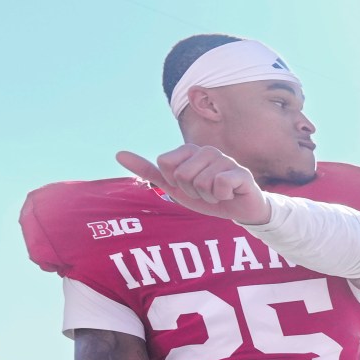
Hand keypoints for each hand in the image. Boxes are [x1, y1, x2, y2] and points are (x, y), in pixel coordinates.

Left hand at [115, 146, 269, 224]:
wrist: (239, 209)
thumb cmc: (206, 195)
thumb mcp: (174, 187)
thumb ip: (148, 171)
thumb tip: (119, 154)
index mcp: (189, 150)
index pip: (164, 164)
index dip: (174, 182)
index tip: (189, 186)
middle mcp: (206, 150)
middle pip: (181, 175)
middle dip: (191, 191)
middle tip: (205, 192)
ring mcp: (225, 159)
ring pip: (200, 182)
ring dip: (208, 196)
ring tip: (218, 194)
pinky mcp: (241, 172)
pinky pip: (220, 184)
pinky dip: (221, 196)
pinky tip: (230, 193)